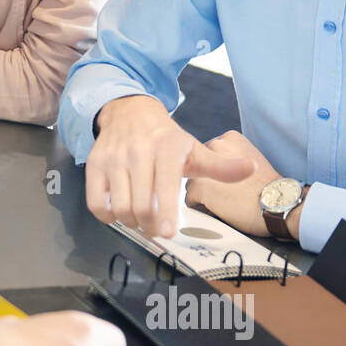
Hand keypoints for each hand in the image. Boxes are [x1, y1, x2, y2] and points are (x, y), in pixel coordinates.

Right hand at [86, 95, 254, 237]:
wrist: (129, 112)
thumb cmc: (165, 138)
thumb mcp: (194, 149)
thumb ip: (220, 166)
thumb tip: (251, 169)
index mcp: (166, 147)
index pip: (165, 184)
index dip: (165, 212)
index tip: (167, 233)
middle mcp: (137, 151)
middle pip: (140, 205)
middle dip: (150, 225)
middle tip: (157, 228)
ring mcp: (113, 158)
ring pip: (119, 207)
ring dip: (131, 222)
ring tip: (140, 219)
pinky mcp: (94, 165)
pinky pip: (96, 203)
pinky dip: (108, 216)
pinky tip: (119, 212)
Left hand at [184, 130, 282, 237]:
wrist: (278, 203)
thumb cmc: (270, 188)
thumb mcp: (252, 161)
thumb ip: (233, 158)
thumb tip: (218, 168)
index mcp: (230, 138)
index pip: (210, 155)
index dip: (218, 172)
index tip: (230, 181)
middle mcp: (215, 146)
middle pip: (198, 168)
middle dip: (208, 181)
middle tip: (228, 192)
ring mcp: (205, 165)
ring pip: (192, 184)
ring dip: (204, 194)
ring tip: (227, 201)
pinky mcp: (199, 186)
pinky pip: (191, 201)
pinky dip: (202, 208)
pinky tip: (221, 209)